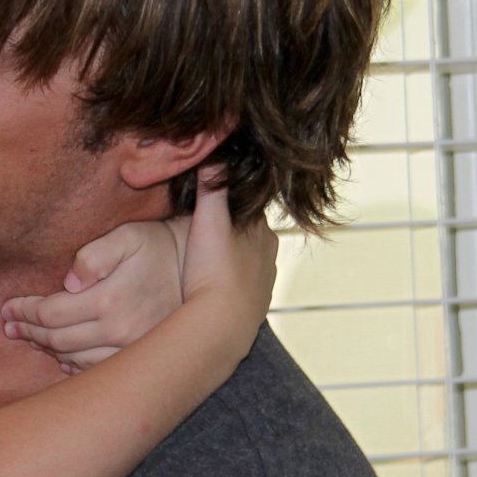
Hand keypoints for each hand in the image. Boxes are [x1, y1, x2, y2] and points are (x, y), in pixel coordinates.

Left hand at [2, 218, 185, 373]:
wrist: (198, 269)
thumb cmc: (156, 246)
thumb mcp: (128, 236)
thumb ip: (94, 255)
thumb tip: (69, 282)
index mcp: (108, 300)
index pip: (50, 314)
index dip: (24, 312)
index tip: (7, 308)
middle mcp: (118, 332)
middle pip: (56, 340)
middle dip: (28, 332)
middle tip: (9, 326)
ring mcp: (129, 351)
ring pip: (73, 359)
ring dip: (46, 350)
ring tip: (29, 339)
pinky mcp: (138, 359)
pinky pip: (96, 371)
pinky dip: (72, 366)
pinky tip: (60, 356)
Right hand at [176, 180, 277, 357]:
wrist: (222, 326)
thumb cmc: (214, 270)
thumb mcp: (209, 221)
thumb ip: (212, 186)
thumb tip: (216, 150)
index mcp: (262, 231)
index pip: (250, 207)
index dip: (231, 200)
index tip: (214, 196)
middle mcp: (269, 256)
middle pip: (251, 234)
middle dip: (233, 230)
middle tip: (207, 228)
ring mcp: (264, 284)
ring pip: (250, 262)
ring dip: (233, 259)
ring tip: (209, 258)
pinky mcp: (255, 308)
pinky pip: (244, 286)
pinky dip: (232, 282)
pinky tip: (217, 286)